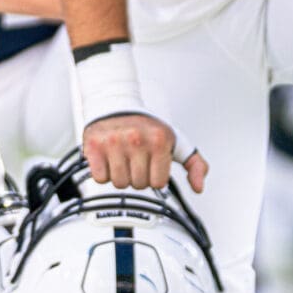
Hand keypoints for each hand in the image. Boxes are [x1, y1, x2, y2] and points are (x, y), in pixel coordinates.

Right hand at [83, 112, 206, 192]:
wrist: (116, 105)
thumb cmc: (146, 127)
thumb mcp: (176, 143)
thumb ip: (195, 165)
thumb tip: (198, 187)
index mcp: (159, 139)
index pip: (158, 183)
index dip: (154, 177)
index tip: (150, 163)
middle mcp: (136, 139)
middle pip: (138, 184)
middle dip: (137, 176)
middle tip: (134, 160)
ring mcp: (114, 142)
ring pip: (119, 183)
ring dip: (120, 176)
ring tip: (121, 159)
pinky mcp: (94, 145)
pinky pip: (100, 178)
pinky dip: (103, 173)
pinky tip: (108, 160)